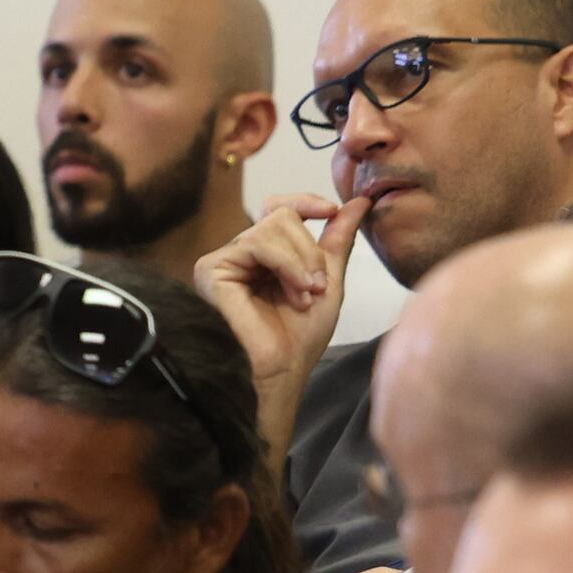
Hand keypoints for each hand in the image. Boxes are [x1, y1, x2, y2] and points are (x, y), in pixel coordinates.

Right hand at [189, 192, 366, 445]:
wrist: (282, 371)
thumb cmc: (301, 337)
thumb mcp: (328, 280)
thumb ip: (338, 240)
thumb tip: (360, 201)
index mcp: (263, 256)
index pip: (278, 208)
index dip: (304, 202)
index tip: (332, 210)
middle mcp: (239, 254)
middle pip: (280, 216)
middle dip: (309, 250)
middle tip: (317, 286)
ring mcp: (223, 261)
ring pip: (271, 227)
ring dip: (300, 262)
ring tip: (304, 296)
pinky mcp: (212, 270)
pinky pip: (256, 244)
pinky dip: (285, 265)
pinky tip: (292, 293)